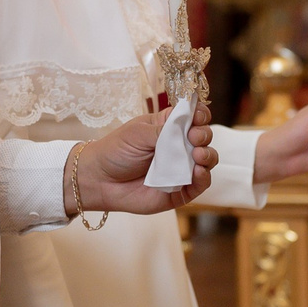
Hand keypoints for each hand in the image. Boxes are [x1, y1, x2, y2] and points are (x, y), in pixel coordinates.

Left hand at [77, 109, 218, 214]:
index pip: (193, 117)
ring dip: (208, 156)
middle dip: (204, 135)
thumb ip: (165, 130)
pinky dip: (203, 178)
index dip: (200, 115)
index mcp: (168, 128)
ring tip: (198, 155)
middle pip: (204, 137)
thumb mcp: (139, 133)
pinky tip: (198, 172)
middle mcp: (178, 147)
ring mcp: (180, 169)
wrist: (99, 180)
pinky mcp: (179, 191)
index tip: (197, 117)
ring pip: (207, 161)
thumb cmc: (115, 152)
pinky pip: (199, 185)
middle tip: (194, 138)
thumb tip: (189, 126)